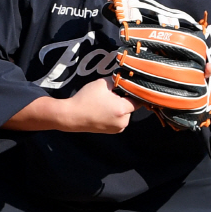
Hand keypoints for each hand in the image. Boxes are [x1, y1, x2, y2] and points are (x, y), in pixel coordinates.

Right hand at [3, 78, 135, 133]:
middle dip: (125, 99)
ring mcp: (118, 128)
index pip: (138, 99)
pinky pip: (119, 120)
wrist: (72, 116)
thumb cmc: (86, 99)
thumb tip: (126, 80)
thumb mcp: (102, 83)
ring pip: (126, 113)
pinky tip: (104, 110)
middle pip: (132, 107)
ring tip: (106, 103)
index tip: (129, 86)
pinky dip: (115, 114)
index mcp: (122, 109)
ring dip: (120, 107)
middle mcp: (123, 122)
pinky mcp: (113, 131)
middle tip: (112, 94)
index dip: (134, 91)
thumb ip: (117, 80)